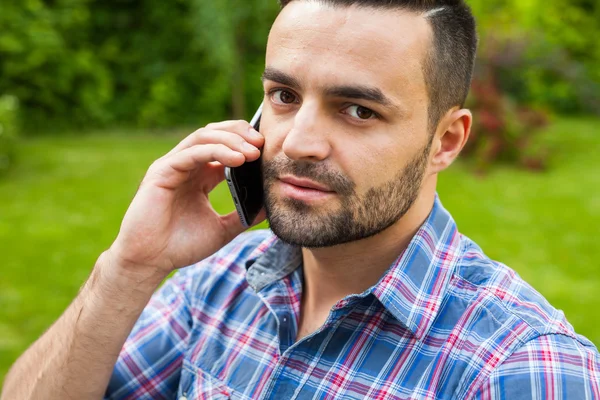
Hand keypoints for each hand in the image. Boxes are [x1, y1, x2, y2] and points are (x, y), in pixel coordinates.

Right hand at [105, 120, 265, 279]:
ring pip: (204, 137)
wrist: (151, 262)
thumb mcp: (222, 229)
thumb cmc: (181, 246)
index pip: (224, 146)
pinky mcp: (162, 171)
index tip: (267, 149)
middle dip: (240, 133)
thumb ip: (244, 215)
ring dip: (231, 140)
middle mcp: (186, 166)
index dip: (245, 142)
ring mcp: (173, 166)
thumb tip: (270, 205)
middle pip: (214, 134)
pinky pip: (191, 153)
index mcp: (200, 176)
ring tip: (253, 151)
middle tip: (262, 143)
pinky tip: (236, 159)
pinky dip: (216, 151)